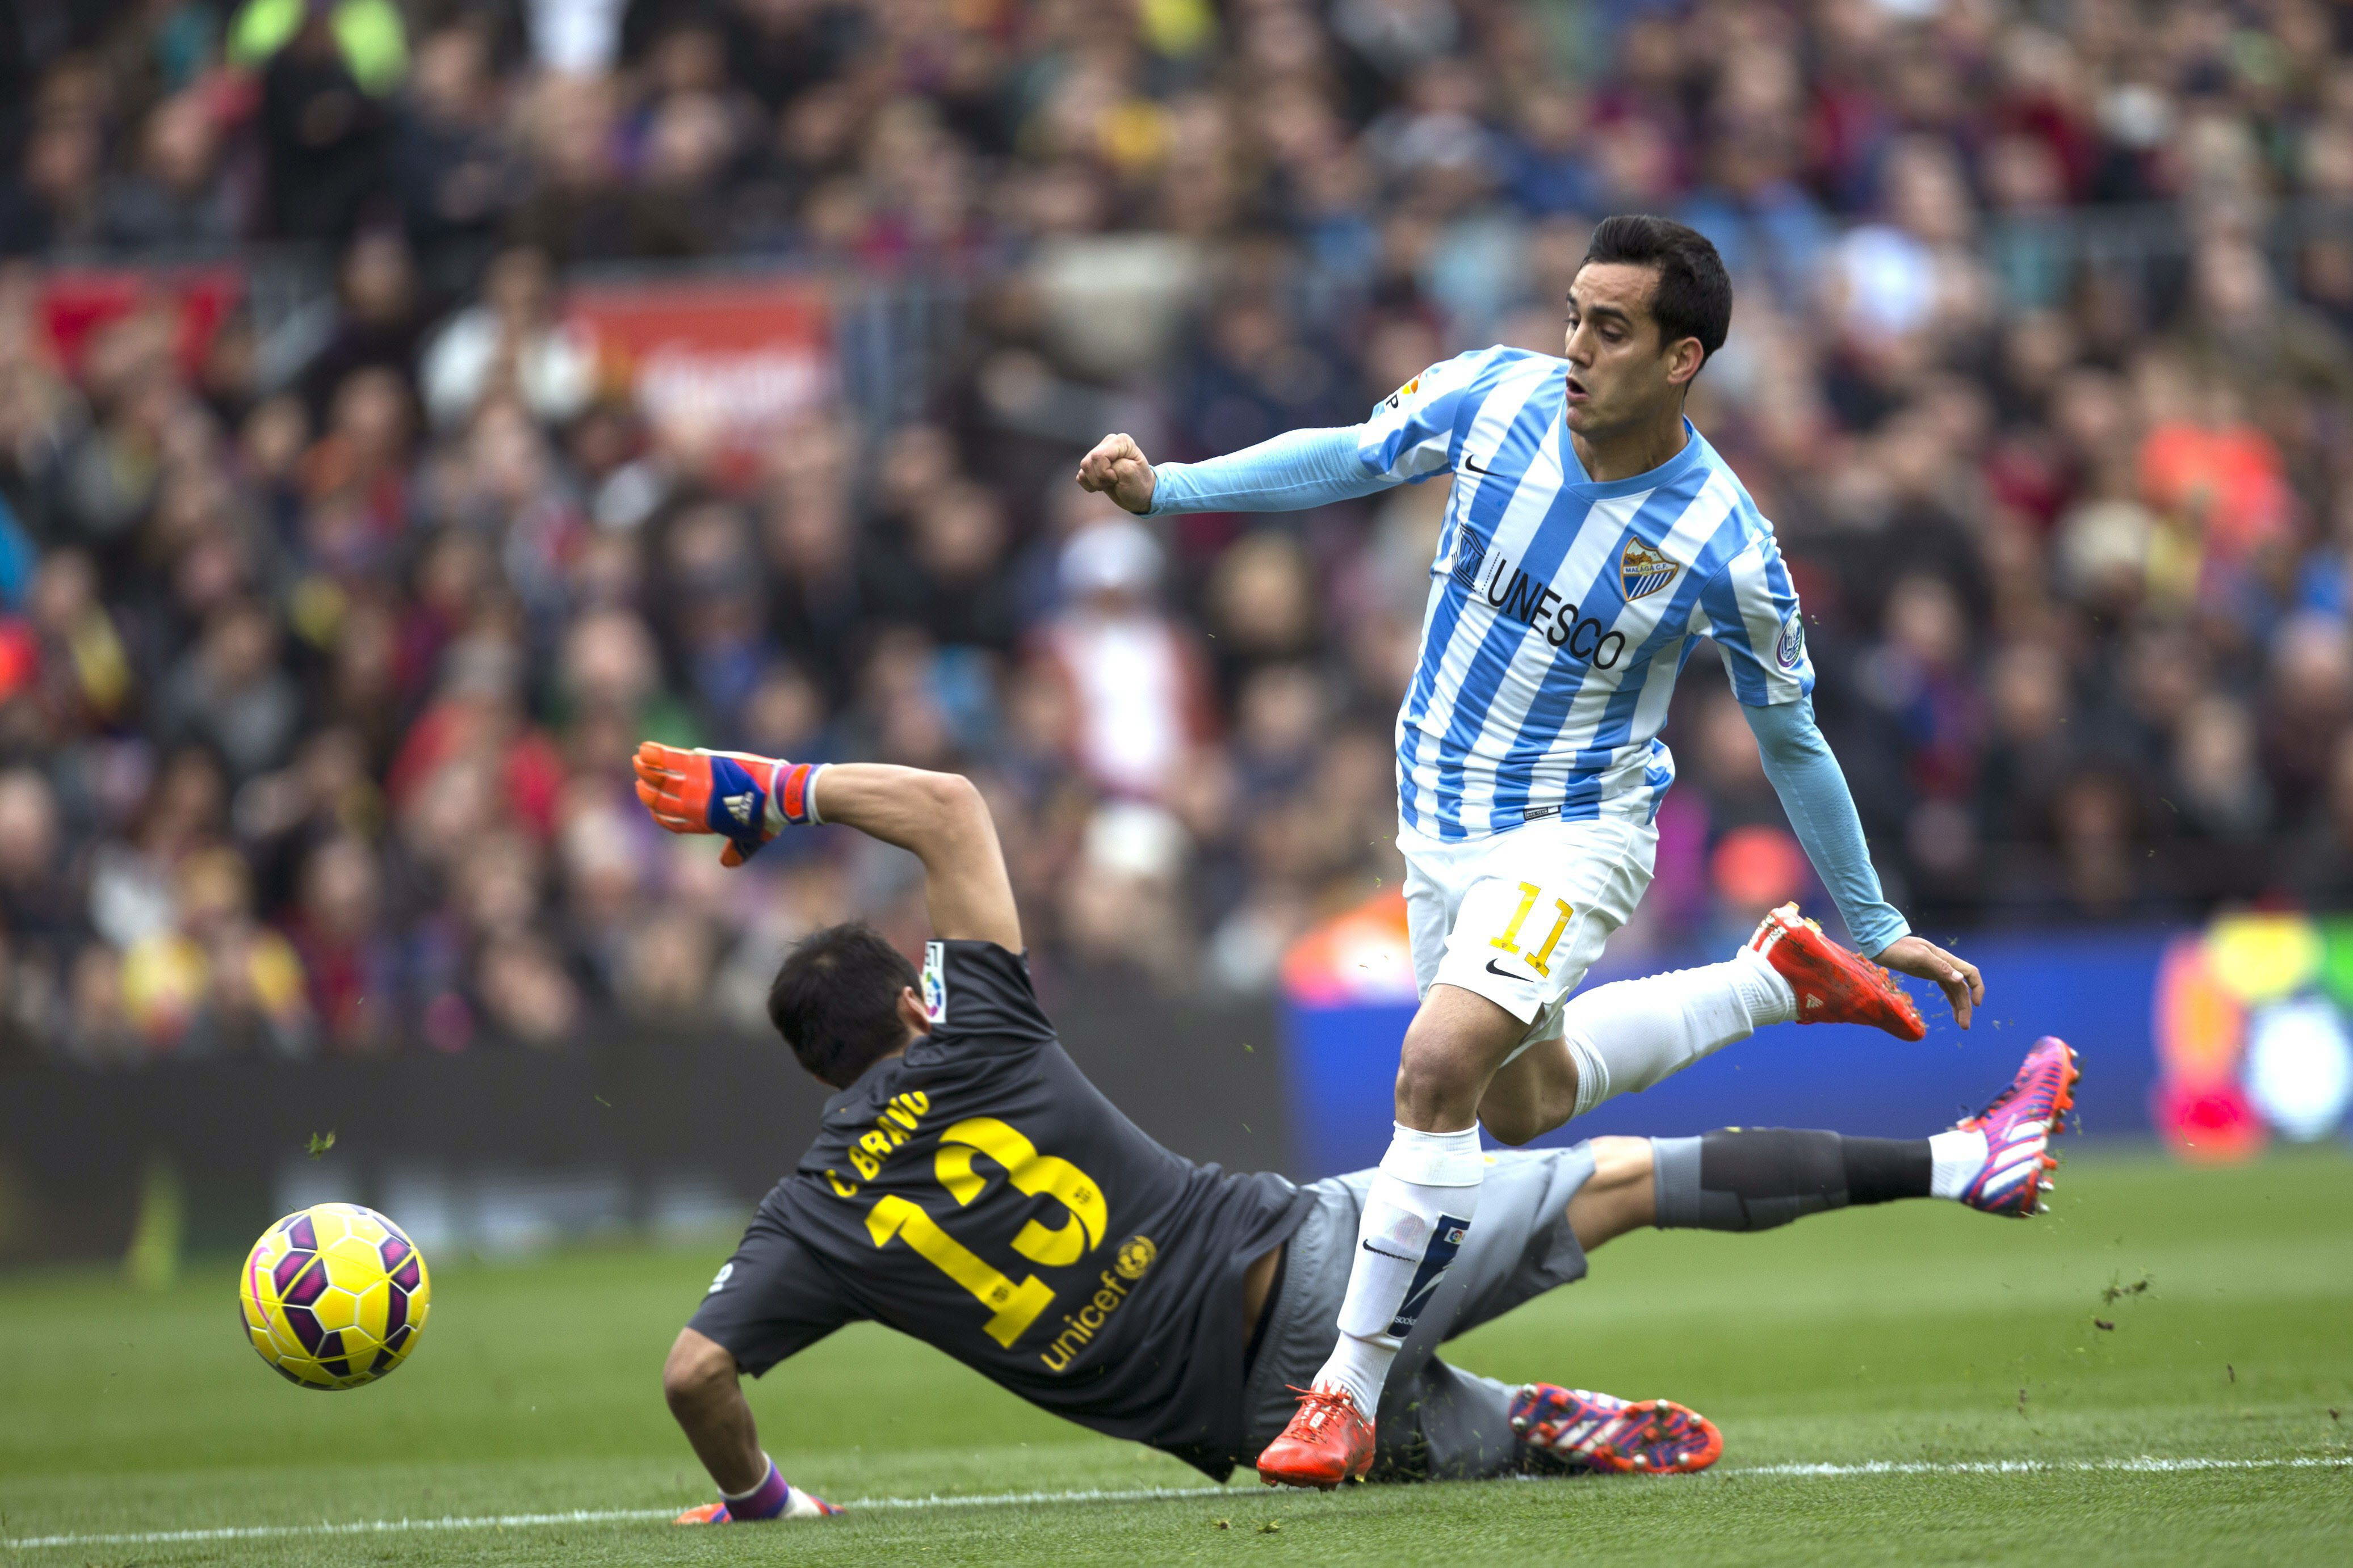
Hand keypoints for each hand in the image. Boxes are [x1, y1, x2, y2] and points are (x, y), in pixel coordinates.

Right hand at [633, 742, 779, 866]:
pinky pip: (671, 758)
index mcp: (705, 823)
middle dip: (648, 793)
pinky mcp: (702, 765)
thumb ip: (738, 850)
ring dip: (647, 771)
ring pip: (662, 779)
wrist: (777, 795)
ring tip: (638, 762)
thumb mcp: (752, 838)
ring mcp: (696, 785)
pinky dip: (655, 753)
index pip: (673, 822)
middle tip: (641, 784)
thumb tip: (726, 863)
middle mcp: (695, 806)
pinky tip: (644, 749)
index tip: (653, 809)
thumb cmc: (767, 816)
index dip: (660, 815)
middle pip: (662, 801)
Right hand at [1075, 432, 1155, 513]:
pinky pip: (1081, 476)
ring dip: (1095, 482)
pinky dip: (1090, 485)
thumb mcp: (1131, 474)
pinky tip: (1103, 485)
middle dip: (1099, 478)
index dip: (1105, 472)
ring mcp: (1098, 453)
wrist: (1139, 495)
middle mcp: (1108, 443)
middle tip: (1115, 482)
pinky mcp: (1091, 465)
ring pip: (1083, 468)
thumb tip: (1097, 464)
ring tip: (1110, 483)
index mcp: (1121, 441)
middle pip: (1088, 462)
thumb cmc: (1138, 484)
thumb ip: (1115, 466)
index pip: (1099, 456)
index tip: (1118, 477)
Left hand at [1876, 935, 1983, 1028]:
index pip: (1971, 973)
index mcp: (1946, 959)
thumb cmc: (1899, 949)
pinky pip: (1947, 990)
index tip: (1976, 1004)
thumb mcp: (1918, 956)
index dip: (1977, 988)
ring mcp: (1938, 971)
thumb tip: (1960, 979)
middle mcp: (1945, 966)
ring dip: (1961, 1007)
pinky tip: (1954, 1015)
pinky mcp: (1930, 975)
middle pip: (1963, 988)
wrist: (1884, 945)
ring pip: (1956, 991)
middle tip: (1964, 1027)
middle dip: (1966, 1006)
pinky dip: (1952, 1002)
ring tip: (1962, 1025)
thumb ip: (1939, 967)